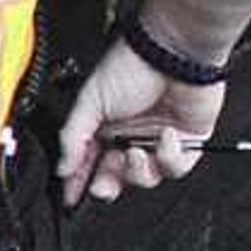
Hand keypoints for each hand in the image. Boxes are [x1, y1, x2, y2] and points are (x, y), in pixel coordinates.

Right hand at [56, 35, 226, 206]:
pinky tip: (165, 138)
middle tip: (103, 185)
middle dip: (108, 185)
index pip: (86, 162)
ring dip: (139, 171)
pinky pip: (177, 167)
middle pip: (117, 176)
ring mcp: (157, 140)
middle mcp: (130, 135)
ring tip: (136, 152)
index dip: (78, 181)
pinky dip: (170, 158)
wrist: (175, 53)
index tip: (71, 197)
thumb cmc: (133, 65)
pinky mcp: (187, 142)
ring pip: (147, 177)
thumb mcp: (90, 101)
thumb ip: (74, 137)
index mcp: (103, 126)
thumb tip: (63, 165)